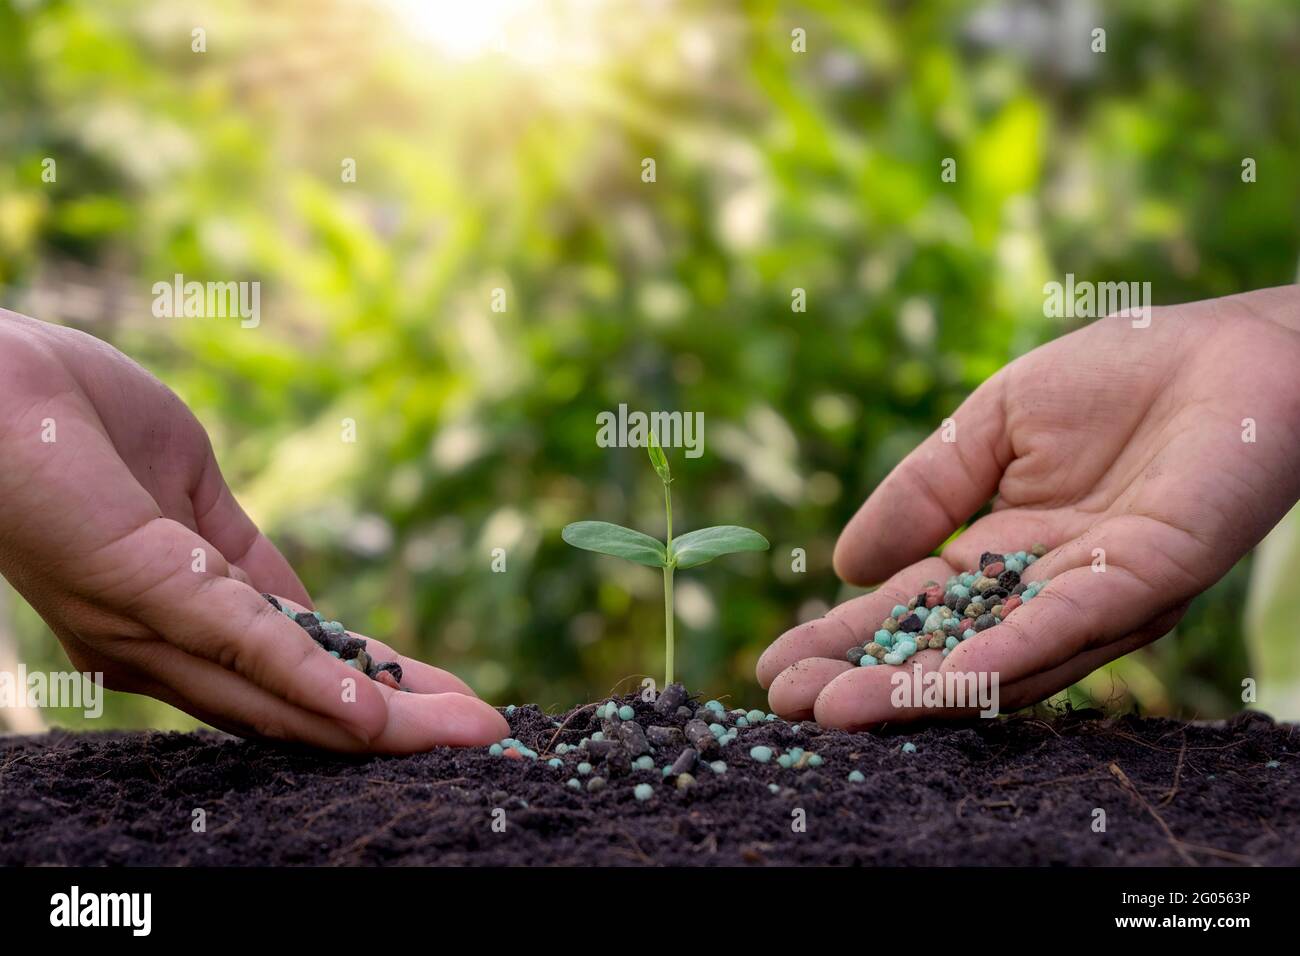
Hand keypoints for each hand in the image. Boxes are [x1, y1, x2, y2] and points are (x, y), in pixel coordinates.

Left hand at [0, 310, 507, 750]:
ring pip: (283, 695)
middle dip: (397, 725)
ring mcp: (154, 624)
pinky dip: (315, 688)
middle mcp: (165, 642)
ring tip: (464, 735)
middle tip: (486, 738)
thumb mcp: (188, 488)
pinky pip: (245, 648)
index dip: (375, 689)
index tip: (445, 705)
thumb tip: (303, 608)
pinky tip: (377, 717)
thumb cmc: (67, 416)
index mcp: (179, 612)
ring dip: (381, 725)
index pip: (294, 666)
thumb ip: (242, 557)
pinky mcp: (145, 593)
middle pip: (298, 704)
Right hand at [758, 286, 1299, 727]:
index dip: (847, 636)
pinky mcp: (1149, 579)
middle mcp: (1046, 589)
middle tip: (786, 705)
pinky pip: (1069, 624)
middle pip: (944, 649)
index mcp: (1005, 550)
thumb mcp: (989, 425)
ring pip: (997, 657)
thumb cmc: (1119, 377)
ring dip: (917, 690)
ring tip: (837, 708)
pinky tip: (948, 677)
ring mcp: (1097, 594)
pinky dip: (1008, 654)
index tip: (775, 665)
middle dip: (866, 679)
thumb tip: (847, 563)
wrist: (1233, 348)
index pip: (914, 607)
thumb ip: (925, 489)